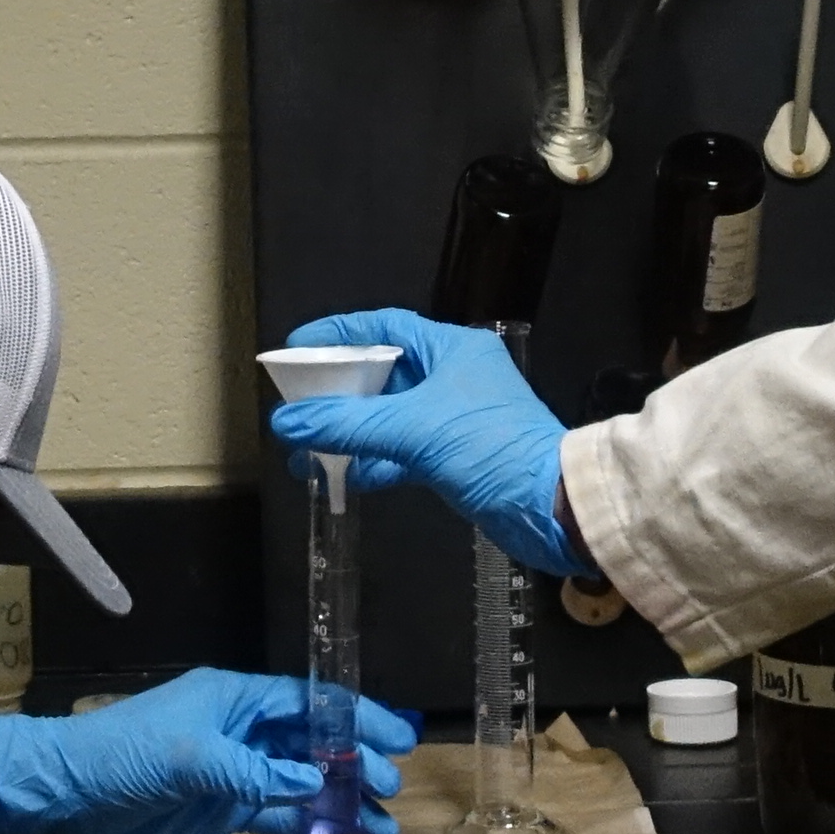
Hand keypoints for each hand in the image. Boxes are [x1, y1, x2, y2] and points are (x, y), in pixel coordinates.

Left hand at [0, 670, 412, 833]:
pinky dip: (308, 829)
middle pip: (312, 744)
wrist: (65, 797)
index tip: (398, 738)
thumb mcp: (191, 757)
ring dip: (340, 803)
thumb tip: (316, 785)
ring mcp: (234, 771)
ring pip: (301, 784)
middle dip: (355, 764)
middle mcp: (241, 730)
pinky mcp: (222, 808)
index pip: (309, 702)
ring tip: (383, 827)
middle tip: (392, 789)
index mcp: (235, 698)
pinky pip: (276, 816)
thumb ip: (255, 772)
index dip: (356, 718)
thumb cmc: (122, 756)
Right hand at [265, 312, 579, 576]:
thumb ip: (346, 424)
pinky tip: (343, 476)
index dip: (338, 333)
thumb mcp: (413, 428)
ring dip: (349, 433)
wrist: (550, 506)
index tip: (297, 347)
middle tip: (295, 405)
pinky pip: (401, 451)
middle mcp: (452, 376)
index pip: (385, 327)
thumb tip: (284, 422)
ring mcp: (452, 418)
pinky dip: (373, 461)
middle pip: (381, 373)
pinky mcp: (452, 456)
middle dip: (337, 391)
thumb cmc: (490, 446)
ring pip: (387, 417)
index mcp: (451, 349)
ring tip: (304, 450)